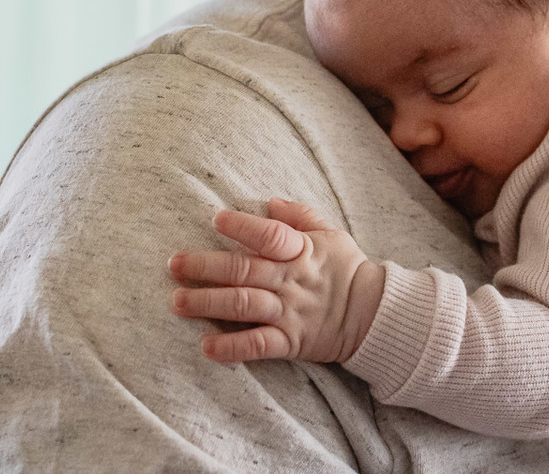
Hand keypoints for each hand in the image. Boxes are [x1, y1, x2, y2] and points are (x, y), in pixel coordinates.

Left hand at [168, 198, 385, 364]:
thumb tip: (270, 201)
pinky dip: (232, 348)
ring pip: (244, 305)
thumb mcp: (331, 234)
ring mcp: (290, 312)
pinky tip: (207, 348)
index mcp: (302, 251)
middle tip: (174, 265)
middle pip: (244, 270)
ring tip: (178, 302)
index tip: (217, 220)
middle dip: (206, 267)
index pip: (271, 236)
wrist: (373, 315)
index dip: (244, 227)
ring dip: (208, 304)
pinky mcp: (291, 342)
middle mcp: (291, 281)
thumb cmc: (347, 269)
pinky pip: (258, 345)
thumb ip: (301, 216)